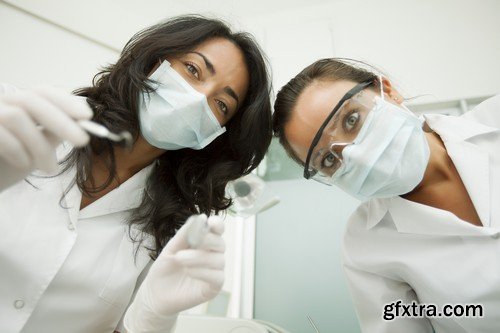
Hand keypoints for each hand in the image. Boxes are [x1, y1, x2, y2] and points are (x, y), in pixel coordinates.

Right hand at [0, 86, 91, 189]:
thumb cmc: (6, 166)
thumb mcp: (36, 149)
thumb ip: (52, 133)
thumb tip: (81, 122)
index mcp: (16, 104)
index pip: (42, 91)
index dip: (65, 101)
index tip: (87, 115)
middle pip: (33, 100)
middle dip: (61, 121)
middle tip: (83, 141)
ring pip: (18, 117)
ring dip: (40, 146)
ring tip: (50, 168)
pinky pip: (1, 134)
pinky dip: (18, 151)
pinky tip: (24, 164)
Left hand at [124, 214, 224, 331]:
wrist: (155, 294)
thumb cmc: (165, 269)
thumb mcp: (171, 248)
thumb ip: (185, 234)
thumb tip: (201, 217)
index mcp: (204, 243)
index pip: (218, 230)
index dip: (218, 224)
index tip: (211, 222)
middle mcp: (212, 256)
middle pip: (220, 243)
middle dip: (207, 240)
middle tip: (191, 241)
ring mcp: (214, 272)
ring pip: (218, 260)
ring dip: (199, 257)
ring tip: (179, 259)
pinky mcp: (213, 288)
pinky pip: (217, 277)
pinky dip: (204, 272)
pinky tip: (188, 271)